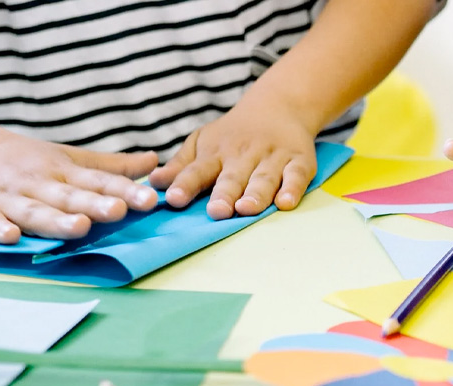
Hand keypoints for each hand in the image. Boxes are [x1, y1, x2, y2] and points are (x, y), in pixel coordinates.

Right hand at [0, 130, 159, 243]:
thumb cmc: (26, 160)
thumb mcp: (69, 158)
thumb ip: (111, 167)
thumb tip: (155, 162)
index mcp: (62, 172)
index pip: (98, 182)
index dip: (124, 191)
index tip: (150, 200)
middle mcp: (37, 183)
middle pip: (69, 196)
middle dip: (94, 205)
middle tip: (119, 211)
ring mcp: (7, 197)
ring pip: (34, 211)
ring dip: (55, 220)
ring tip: (79, 227)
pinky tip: (11, 236)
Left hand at [151, 99, 322, 219]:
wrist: (279, 106)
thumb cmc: (233, 134)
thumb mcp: (202, 143)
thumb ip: (181, 166)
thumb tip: (152, 183)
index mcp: (216, 153)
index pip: (197, 170)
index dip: (185, 184)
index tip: (173, 199)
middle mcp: (243, 155)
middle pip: (232, 177)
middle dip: (224, 194)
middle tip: (216, 211)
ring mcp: (272, 158)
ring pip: (264, 178)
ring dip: (256, 194)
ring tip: (246, 209)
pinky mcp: (299, 161)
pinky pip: (297, 176)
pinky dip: (292, 189)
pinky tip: (285, 203)